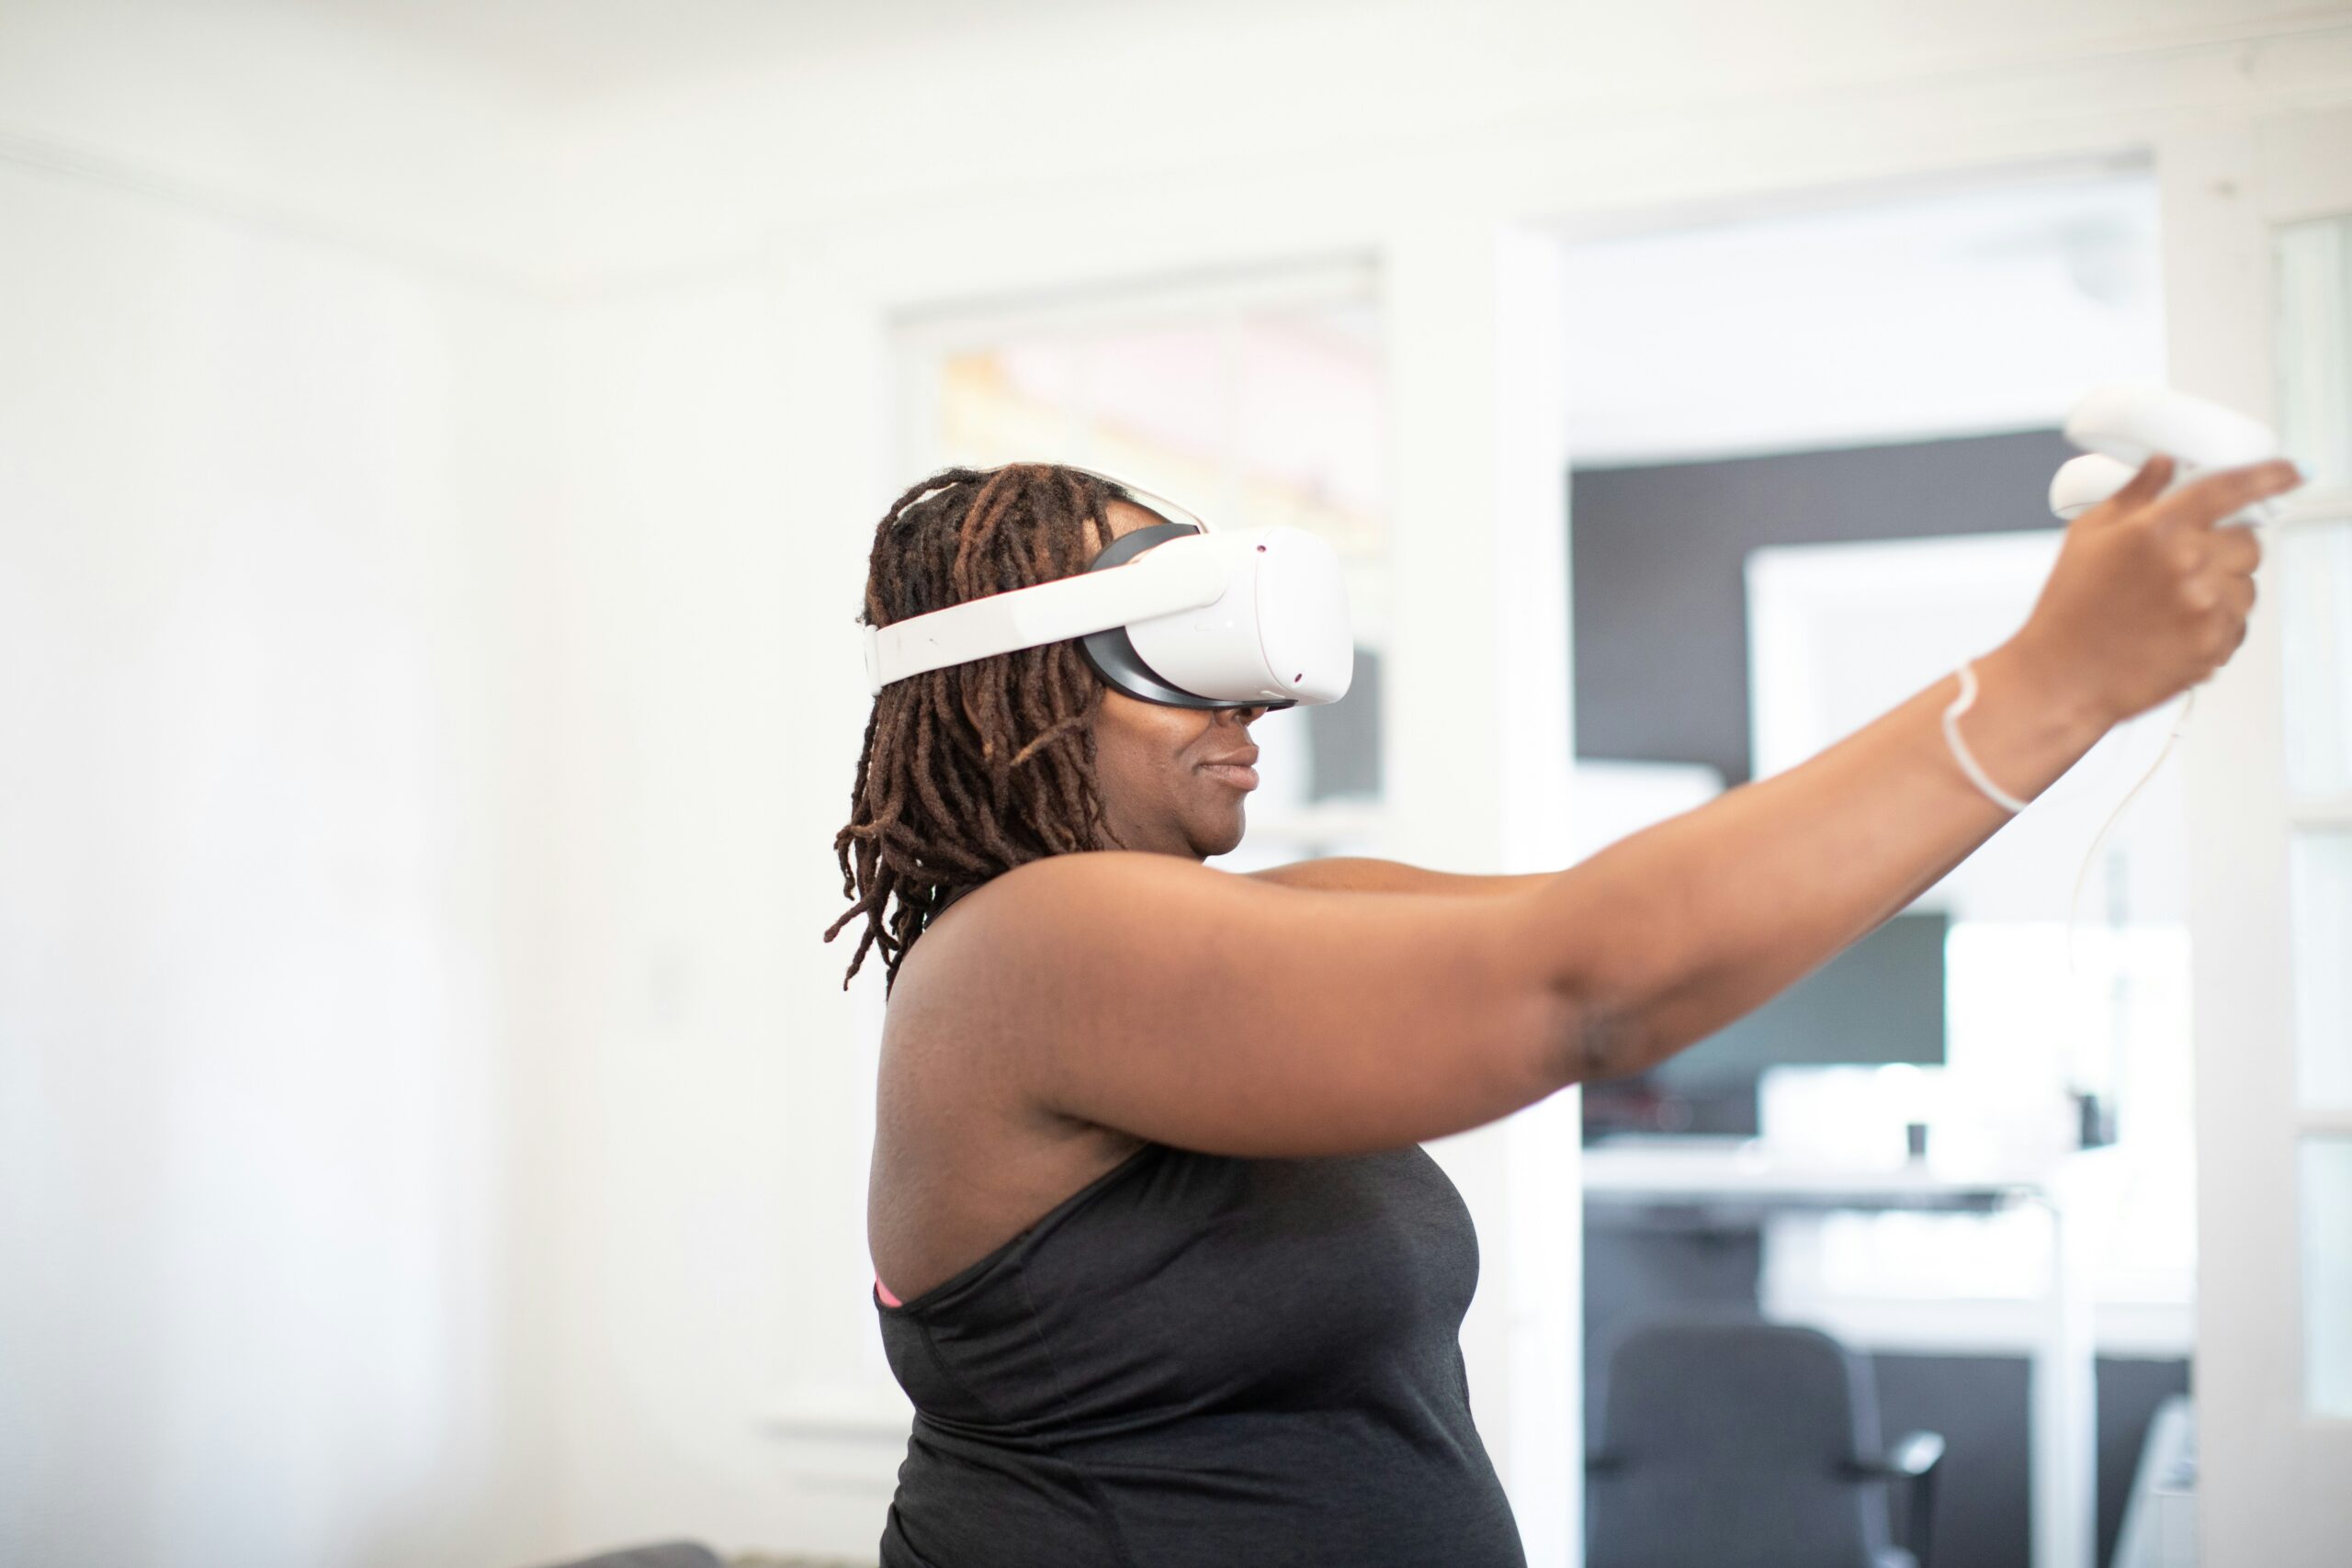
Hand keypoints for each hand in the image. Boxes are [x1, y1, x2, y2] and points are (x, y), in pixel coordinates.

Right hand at [2006, 454, 2302, 724]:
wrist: (2062, 676)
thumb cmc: (2069, 608)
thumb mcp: (2088, 536)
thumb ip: (2135, 494)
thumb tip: (2164, 463)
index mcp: (2159, 527)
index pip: (2231, 488)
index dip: (2270, 476)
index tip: (2291, 473)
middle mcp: (2189, 562)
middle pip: (2249, 543)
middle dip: (2226, 549)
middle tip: (2188, 566)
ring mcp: (2206, 606)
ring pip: (2246, 587)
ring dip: (2223, 591)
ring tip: (2172, 606)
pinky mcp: (2214, 643)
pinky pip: (2237, 624)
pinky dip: (2216, 626)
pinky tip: (2174, 631)